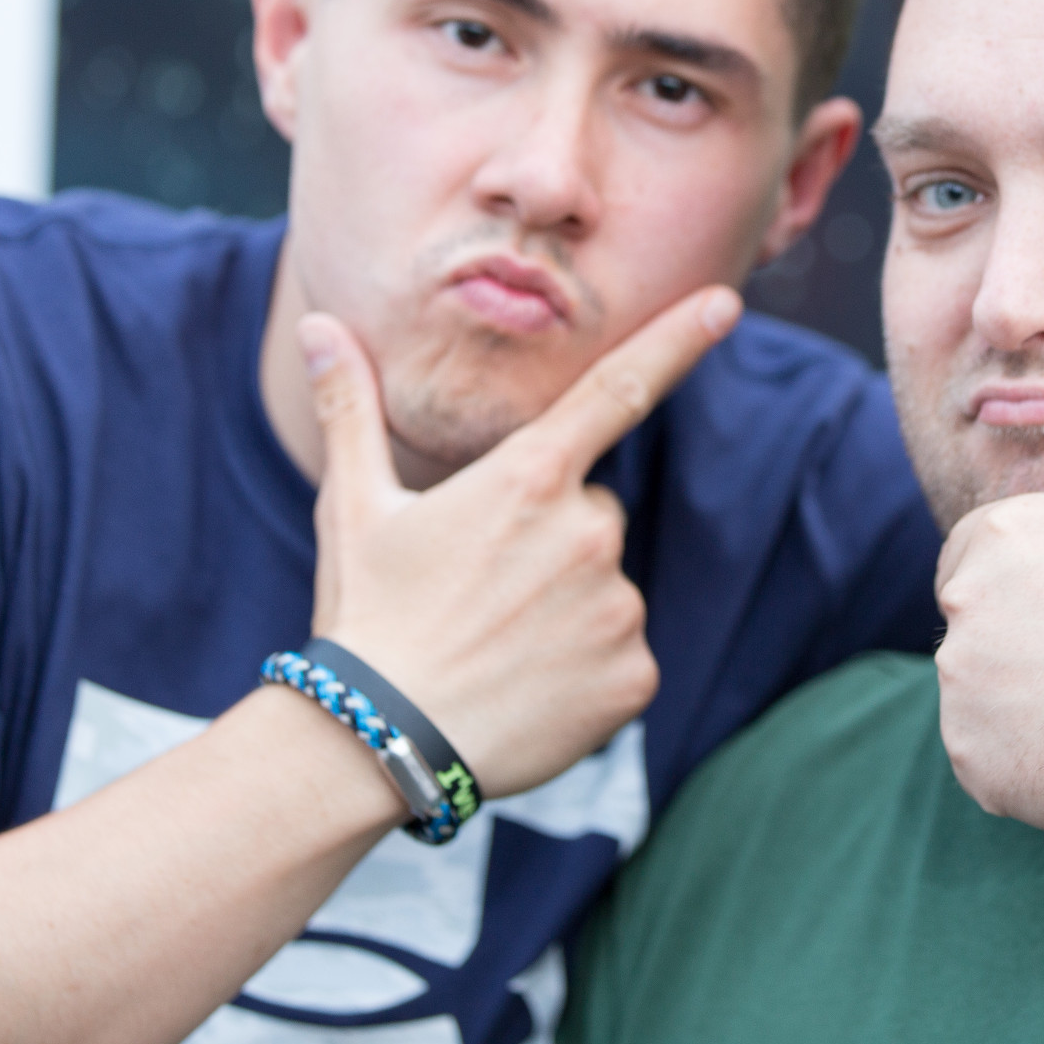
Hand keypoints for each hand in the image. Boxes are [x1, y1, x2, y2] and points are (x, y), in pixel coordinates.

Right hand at [298, 286, 740, 798]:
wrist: (376, 743)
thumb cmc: (366, 615)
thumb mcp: (353, 506)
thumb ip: (350, 408)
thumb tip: (316, 324)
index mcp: (530, 476)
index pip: (619, 388)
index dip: (678, 339)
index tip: (727, 300)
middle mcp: (589, 530)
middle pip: (592, 511)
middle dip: (549, 538)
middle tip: (480, 587)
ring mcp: (617, 605)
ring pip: (606, 584)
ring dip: (566, 606)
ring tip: (496, 645)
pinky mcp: (634, 675)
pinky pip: (622, 655)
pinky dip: (585, 670)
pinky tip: (527, 688)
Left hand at [934, 326, 1043, 841]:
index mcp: (1004, 531)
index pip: (986, 551)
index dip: (1043, 581)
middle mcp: (963, 599)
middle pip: (979, 617)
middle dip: (1029, 638)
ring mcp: (959, 681)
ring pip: (982, 687)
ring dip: (1028, 700)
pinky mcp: (967, 754)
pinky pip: (985, 753)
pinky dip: (1024, 761)